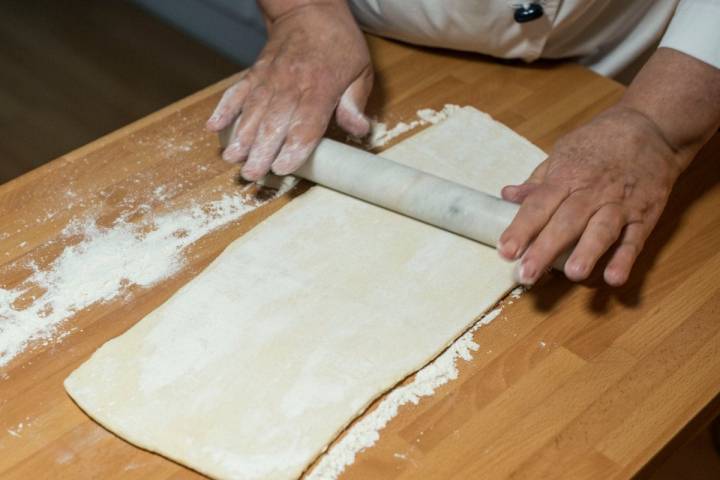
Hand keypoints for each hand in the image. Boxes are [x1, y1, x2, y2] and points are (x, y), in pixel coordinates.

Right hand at [206, 0, 372, 180]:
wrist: (310, 9)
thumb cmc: (338, 44)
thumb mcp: (360, 70)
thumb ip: (355, 103)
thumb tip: (359, 130)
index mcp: (320, 88)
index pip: (306, 124)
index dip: (294, 148)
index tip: (283, 168)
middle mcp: (291, 84)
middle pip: (274, 123)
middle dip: (261, 151)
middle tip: (252, 174)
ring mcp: (269, 78)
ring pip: (252, 111)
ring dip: (241, 137)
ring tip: (232, 159)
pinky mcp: (254, 73)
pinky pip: (236, 92)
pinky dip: (223, 109)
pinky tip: (214, 127)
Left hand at [498, 106, 684, 285]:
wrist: (651, 128)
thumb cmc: (598, 144)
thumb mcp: (563, 153)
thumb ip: (538, 180)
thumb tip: (506, 196)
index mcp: (566, 178)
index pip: (539, 205)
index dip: (521, 229)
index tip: (505, 251)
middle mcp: (591, 193)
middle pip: (566, 222)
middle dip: (546, 249)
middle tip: (527, 275)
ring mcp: (619, 205)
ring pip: (602, 231)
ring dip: (588, 252)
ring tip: (573, 275)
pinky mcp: (644, 216)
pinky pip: (634, 240)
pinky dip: (625, 259)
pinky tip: (614, 278)